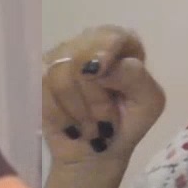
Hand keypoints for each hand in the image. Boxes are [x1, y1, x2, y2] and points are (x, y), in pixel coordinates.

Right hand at [40, 26, 165, 169]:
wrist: (94, 153)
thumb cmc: (125, 125)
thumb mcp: (149, 103)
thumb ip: (134, 76)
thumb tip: (97, 67)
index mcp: (121, 44)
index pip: (111, 34)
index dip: (103, 49)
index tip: (99, 72)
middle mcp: (88, 43)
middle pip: (81, 55)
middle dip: (94, 97)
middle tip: (106, 121)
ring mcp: (60, 58)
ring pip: (60, 75)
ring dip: (78, 111)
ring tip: (90, 127)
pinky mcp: (38, 77)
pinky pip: (43, 91)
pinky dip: (60, 115)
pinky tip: (71, 125)